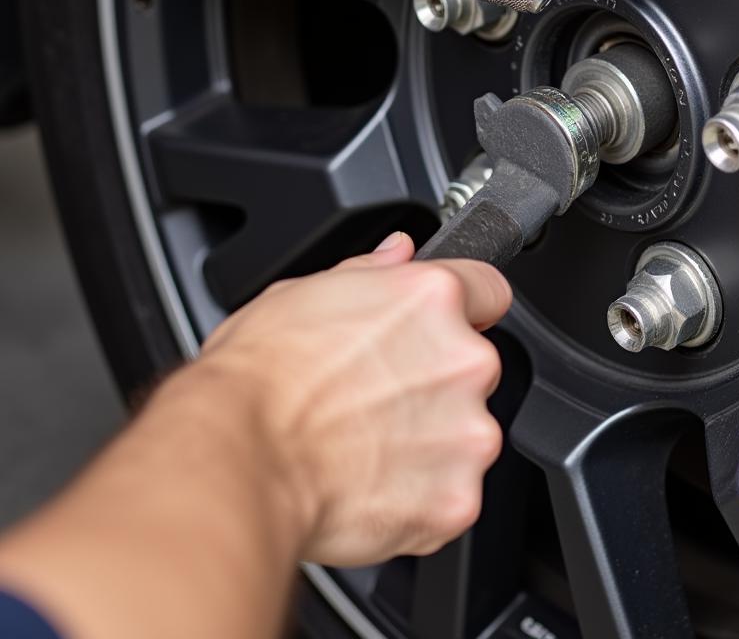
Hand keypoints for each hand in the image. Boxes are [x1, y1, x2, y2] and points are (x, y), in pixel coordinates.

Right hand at [197, 233, 512, 564]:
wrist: (239, 462)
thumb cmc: (257, 381)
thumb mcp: (301, 292)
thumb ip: (369, 271)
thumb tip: (398, 253)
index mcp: (431, 299)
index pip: (489, 289)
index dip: (468, 305)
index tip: (447, 325)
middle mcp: (463, 360)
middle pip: (472, 366)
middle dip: (435, 381)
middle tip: (375, 396)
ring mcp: (467, 432)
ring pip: (466, 432)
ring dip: (430, 440)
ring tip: (364, 445)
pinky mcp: (458, 497)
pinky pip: (452, 492)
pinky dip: (420, 495)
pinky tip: (369, 484)